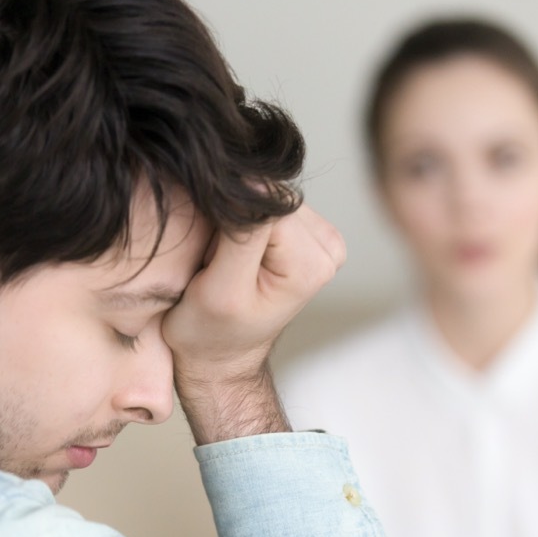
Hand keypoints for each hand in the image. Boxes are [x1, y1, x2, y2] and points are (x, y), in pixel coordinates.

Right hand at [164, 204, 345, 443]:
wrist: (217, 354)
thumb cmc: (211, 333)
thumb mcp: (220, 290)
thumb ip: (241, 236)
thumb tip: (252, 182)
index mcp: (314, 263)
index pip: (266, 204)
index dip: (227, 221)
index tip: (214, 261)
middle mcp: (326, 246)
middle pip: (268, 195)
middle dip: (233, 218)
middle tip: (216, 263)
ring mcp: (318, 237)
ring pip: (264, 195)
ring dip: (235, 218)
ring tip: (222, 259)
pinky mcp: (302, 231)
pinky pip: (264, 201)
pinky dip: (240, 219)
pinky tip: (231, 249)